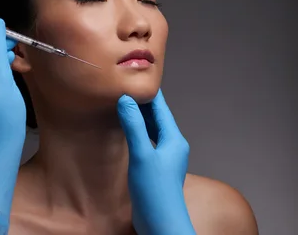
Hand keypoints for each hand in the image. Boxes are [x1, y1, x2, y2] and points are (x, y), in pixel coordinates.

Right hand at [117, 89, 195, 234]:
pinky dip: (138, 131)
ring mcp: (166, 156)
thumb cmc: (155, 193)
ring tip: (124, 104)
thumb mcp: (141, 155)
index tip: (136, 76)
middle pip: (157, 116)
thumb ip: (134, 126)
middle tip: (125, 87)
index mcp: (173, 138)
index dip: (148, 91)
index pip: (160, 106)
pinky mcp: (157, 167)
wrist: (161, 225)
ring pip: (153, 128)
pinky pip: (148, 140)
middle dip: (142, 102)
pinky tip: (127, 131)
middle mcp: (172, 144)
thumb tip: (126, 99)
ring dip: (140, 117)